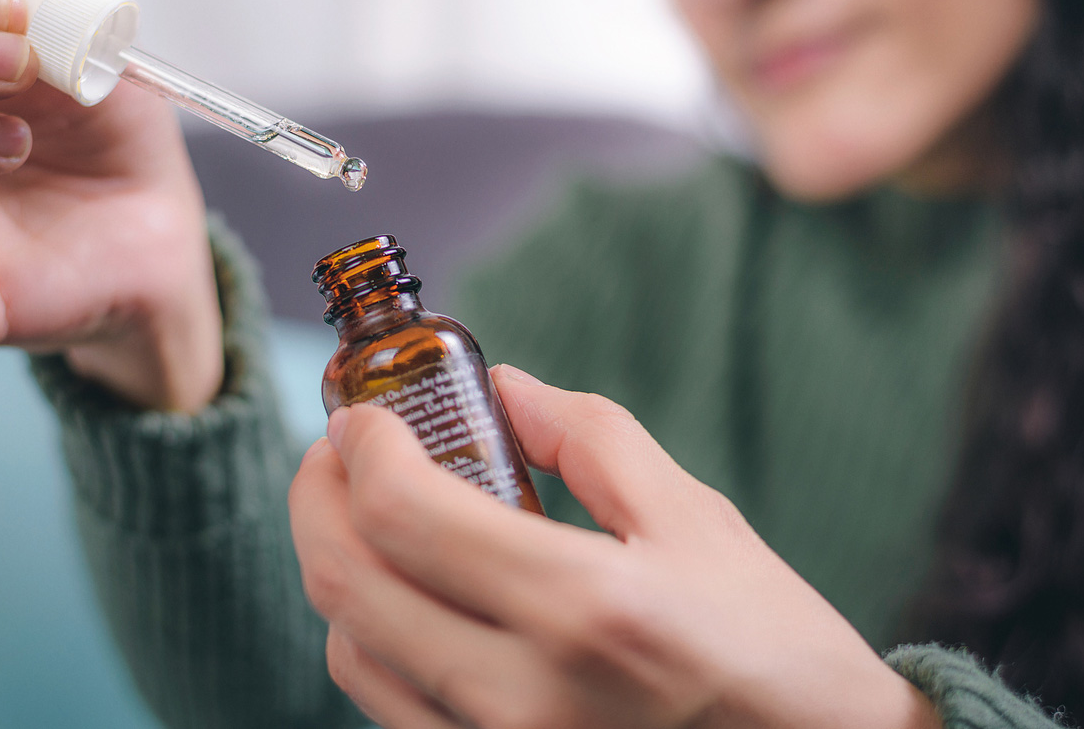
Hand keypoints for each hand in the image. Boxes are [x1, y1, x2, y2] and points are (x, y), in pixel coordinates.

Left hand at [289, 366, 940, 728]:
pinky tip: (411, 599)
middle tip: (337, 454)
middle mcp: (523, 696)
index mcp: (583, 607)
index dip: (360, 448)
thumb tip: (500, 386)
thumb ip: (588, 437)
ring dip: (342, 570)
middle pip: (347, 584)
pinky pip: (387, 709)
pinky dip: (375, 641)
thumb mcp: (695, 518)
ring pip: (350, 654)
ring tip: (371, 521)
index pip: (405, 515)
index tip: (360, 415)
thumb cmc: (768, 644)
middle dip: (316, 498)